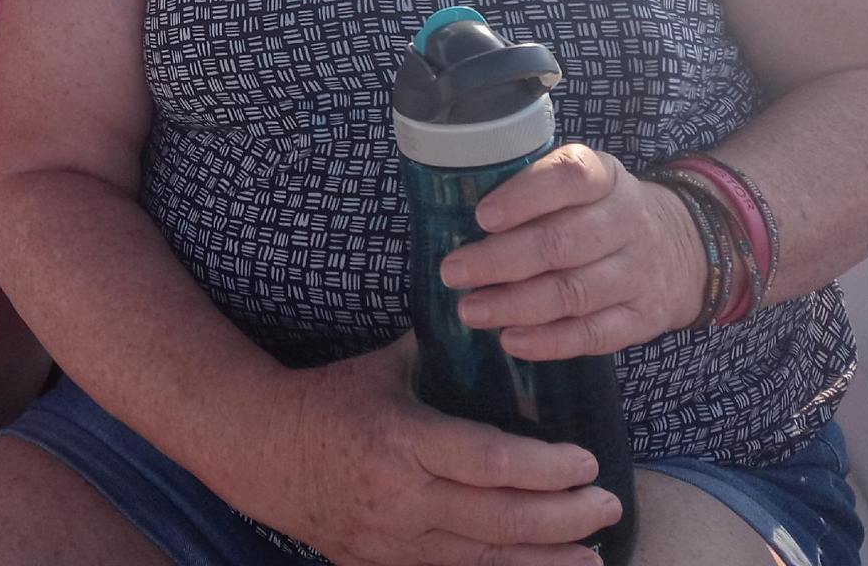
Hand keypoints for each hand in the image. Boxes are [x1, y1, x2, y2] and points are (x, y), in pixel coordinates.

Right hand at [230, 336, 619, 565]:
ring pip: (485, 562)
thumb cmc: (329, 397)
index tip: (587, 460)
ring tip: (594, 556)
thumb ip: (442, 352)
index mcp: (402, 440)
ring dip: (546, 560)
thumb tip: (499, 325)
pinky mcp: (382, 565)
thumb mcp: (384, 366)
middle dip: (565, 518)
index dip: (547, 468)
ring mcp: (392, 541)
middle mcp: (401, 498)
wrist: (259, 448)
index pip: (491, 462)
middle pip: (501, 521)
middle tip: (608, 504)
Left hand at [441, 145, 704, 359]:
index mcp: (605, 178)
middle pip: (562, 242)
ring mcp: (638, 272)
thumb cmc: (602, 211)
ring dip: (516, 305)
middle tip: (454, 271)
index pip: (570, 177)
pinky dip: (549, 341)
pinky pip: (594, 334)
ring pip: (574, 292)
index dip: (525, 197)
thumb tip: (456, 215)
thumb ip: (536, 191)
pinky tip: (511, 340)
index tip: (482, 217)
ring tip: (470, 310)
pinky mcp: (643, 318)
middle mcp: (627, 221)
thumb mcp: (584, 183)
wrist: (683, 248)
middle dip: (501, 260)